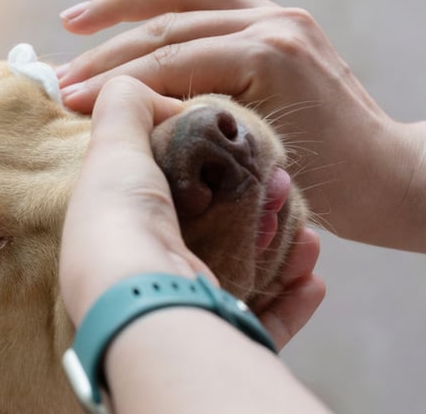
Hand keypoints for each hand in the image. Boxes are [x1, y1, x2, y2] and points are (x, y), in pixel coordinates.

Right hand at [56, 0, 417, 244]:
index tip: (69, 102)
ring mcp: (280, 13)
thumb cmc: (330, 186)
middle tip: (61, 76)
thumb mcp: (255, 164)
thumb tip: (132, 120)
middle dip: (106, 50)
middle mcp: (273, 23)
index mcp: (267, 56)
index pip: (167, 62)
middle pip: (167, 24)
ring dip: (126, 1)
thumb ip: (198, 131)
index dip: (112, 83)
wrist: (386, 174)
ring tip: (76, 21)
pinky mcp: (282, 17)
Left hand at [59, 76, 323, 348]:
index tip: (248, 155)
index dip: (216, 173)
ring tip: (308, 237)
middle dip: (258, 212)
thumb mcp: (112, 149)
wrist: (140, 296)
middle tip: (282, 190)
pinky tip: (313, 279)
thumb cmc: (120, 219)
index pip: (180, 198)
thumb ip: (121, 109)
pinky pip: (263, 321)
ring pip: (246, 277)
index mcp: (128, 231)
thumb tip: (138, 86)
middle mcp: (152, 271)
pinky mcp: (216, 339)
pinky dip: (291, 299)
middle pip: (219, 236)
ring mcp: (185, 309)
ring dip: (283, 254)